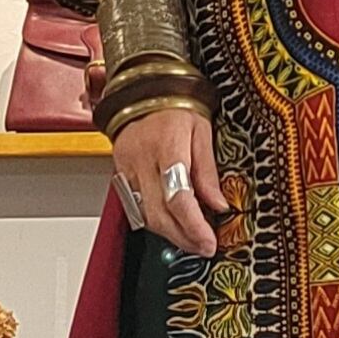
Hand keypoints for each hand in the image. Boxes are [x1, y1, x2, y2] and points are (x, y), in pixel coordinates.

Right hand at [89, 67, 227, 256]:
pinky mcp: (120, 174)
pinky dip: (154, 222)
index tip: (209, 242)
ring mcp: (127, 168)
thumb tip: (219, 205)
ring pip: (145, 215)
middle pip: (159, 213)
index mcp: (167, 145)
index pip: (178, 196)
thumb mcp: (202, 131)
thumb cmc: (175, 105)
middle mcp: (142, 160)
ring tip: (192, 240)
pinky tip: (171, 226)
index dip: (194, 225)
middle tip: (204, 247)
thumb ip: (208, 171)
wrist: (142, 90)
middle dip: (184, 238)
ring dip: (170, 234)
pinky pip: (135, 207)